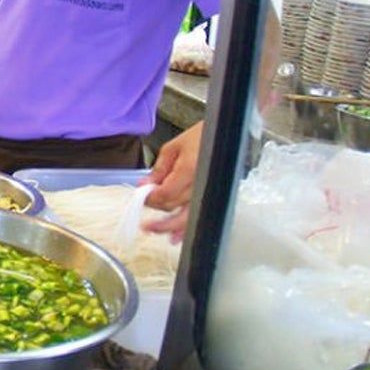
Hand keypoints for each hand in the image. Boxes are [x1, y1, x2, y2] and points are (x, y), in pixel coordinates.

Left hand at [142, 121, 203, 240]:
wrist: (227, 133)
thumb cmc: (202, 135)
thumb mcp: (173, 147)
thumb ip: (158, 170)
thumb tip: (144, 186)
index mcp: (189, 169)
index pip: (165, 194)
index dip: (151, 198)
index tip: (141, 196)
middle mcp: (201, 184)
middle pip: (174, 206)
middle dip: (157, 209)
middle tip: (143, 213)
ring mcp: (209, 192)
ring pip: (187, 217)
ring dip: (169, 226)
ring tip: (154, 230)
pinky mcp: (215, 196)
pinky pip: (199, 216)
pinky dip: (187, 228)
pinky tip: (176, 237)